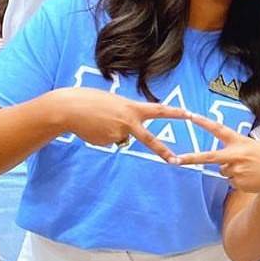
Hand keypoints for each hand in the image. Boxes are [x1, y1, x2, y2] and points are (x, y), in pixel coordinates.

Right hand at [49, 88, 187, 158]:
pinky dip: (102, 135)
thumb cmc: (90, 100)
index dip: (176, 112)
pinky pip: (109, 140)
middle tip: (176, 160)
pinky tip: (92, 128)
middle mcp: (128, 122)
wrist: (68, 108)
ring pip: (121, 137)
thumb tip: (126, 134)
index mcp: (132, 108)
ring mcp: (117, 134)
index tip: (191, 114)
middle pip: (149, 139)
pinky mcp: (106, 143)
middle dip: (163, 151)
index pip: (159, 110)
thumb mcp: (114, 102)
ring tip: (97, 120)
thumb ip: (125, 114)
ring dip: (111, 131)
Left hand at [172, 114, 259, 193]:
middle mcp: (236, 155)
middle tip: (174, 160)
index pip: (219, 129)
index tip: (189, 115)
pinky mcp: (238, 183)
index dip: (203, 122)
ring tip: (251, 169)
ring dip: (233, 171)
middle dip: (190, 158)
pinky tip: (252, 178)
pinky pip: (231, 181)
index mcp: (239, 142)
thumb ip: (236, 151)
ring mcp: (236, 170)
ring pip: (224, 171)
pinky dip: (240, 180)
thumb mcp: (253, 146)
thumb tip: (222, 164)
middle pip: (209, 157)